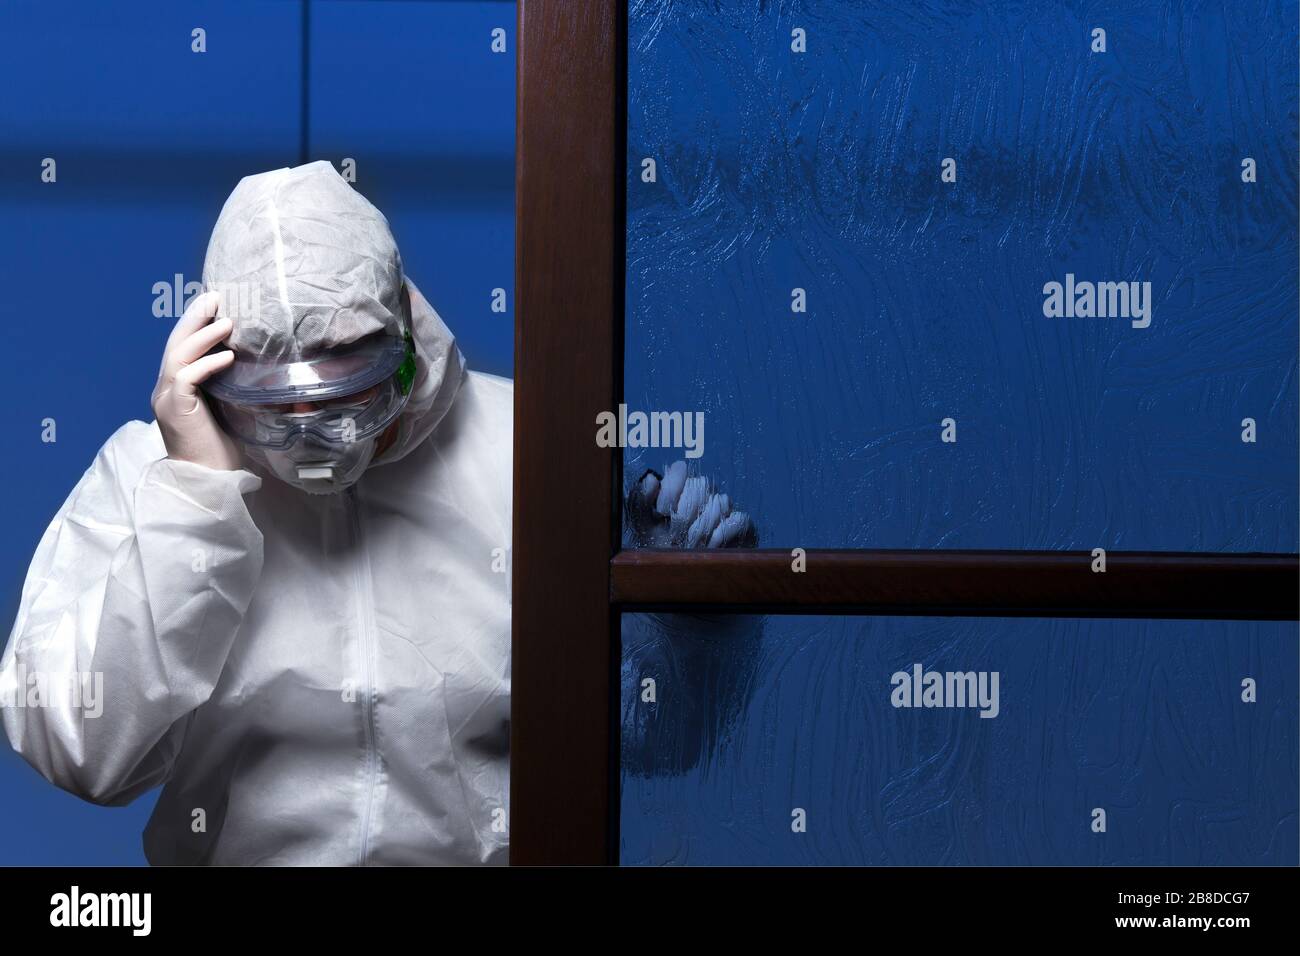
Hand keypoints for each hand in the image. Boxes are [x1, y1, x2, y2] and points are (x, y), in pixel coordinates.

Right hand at [151, 291, 242, 471]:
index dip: (195, 324)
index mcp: (176, 388)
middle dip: (194, 318)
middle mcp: (166, 390)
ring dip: (203, 336)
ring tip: (227, 321)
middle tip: (215, 295)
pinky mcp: (175, 411)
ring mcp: (167, 400)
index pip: (182, 348)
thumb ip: (232, 384)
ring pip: (178, 356)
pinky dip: (206, 364)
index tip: (215, 303)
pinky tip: (227, 357)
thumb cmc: (223, 448)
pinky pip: (186, 379)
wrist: (209, 480)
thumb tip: (261, 361)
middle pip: (175, 344)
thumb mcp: (230, 407)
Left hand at [625, 460, 756, 547]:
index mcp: (678, 488)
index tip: (661, 511)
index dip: (671, 490)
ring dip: (701, 529)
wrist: (680, 574)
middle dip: (685, 514)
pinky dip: (723, 534)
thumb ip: (640, 501)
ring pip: (719, 501)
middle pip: (700, 485)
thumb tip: (651, 479)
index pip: (680, 470)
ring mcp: (723, 507)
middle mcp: (702, 493)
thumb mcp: (643, 526)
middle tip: (676, 534)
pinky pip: (737, 519)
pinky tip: (710, 545)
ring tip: (690, 544)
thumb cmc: (660, 548)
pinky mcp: (740, 524)